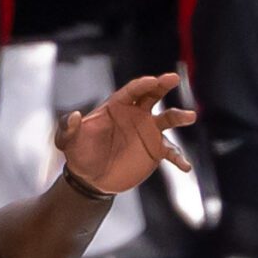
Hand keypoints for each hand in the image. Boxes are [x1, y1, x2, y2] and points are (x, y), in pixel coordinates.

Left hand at [55, 73, 195, 193]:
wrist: (89, 178)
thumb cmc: (79, 154)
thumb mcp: (68, 141)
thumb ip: (68, 127)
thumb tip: (74, 116)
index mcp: (118, 106)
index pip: (132, 90)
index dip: (142, 84)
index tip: (152, 80)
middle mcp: (136, 114)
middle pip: (153, 95)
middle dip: (163, 85)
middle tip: (172, 79)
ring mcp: (148, 132)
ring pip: (167, 119)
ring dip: (178, 117)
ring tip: (189, 117)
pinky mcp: (154, 151)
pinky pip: (170, 151)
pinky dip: (179, 158)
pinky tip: (186, 166)